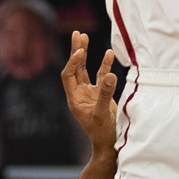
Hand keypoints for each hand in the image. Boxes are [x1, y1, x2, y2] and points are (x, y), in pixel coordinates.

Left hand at [62, 34, 120, 153]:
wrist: (110, 144)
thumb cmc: (103, 133)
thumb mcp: (102, 113)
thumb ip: (105, 94)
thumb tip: (110, 75)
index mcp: (74, 99)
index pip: (68, 75)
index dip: (73, 62)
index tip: (80, 52)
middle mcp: (80, 94)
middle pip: (74, 68)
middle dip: (76, 51)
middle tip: (77, 34)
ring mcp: (90, 93)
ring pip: (85, 69)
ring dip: (85, 54)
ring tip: (84, 36)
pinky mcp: (101, 94)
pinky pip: (100, 76)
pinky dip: (104, 65)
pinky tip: (109, 53)